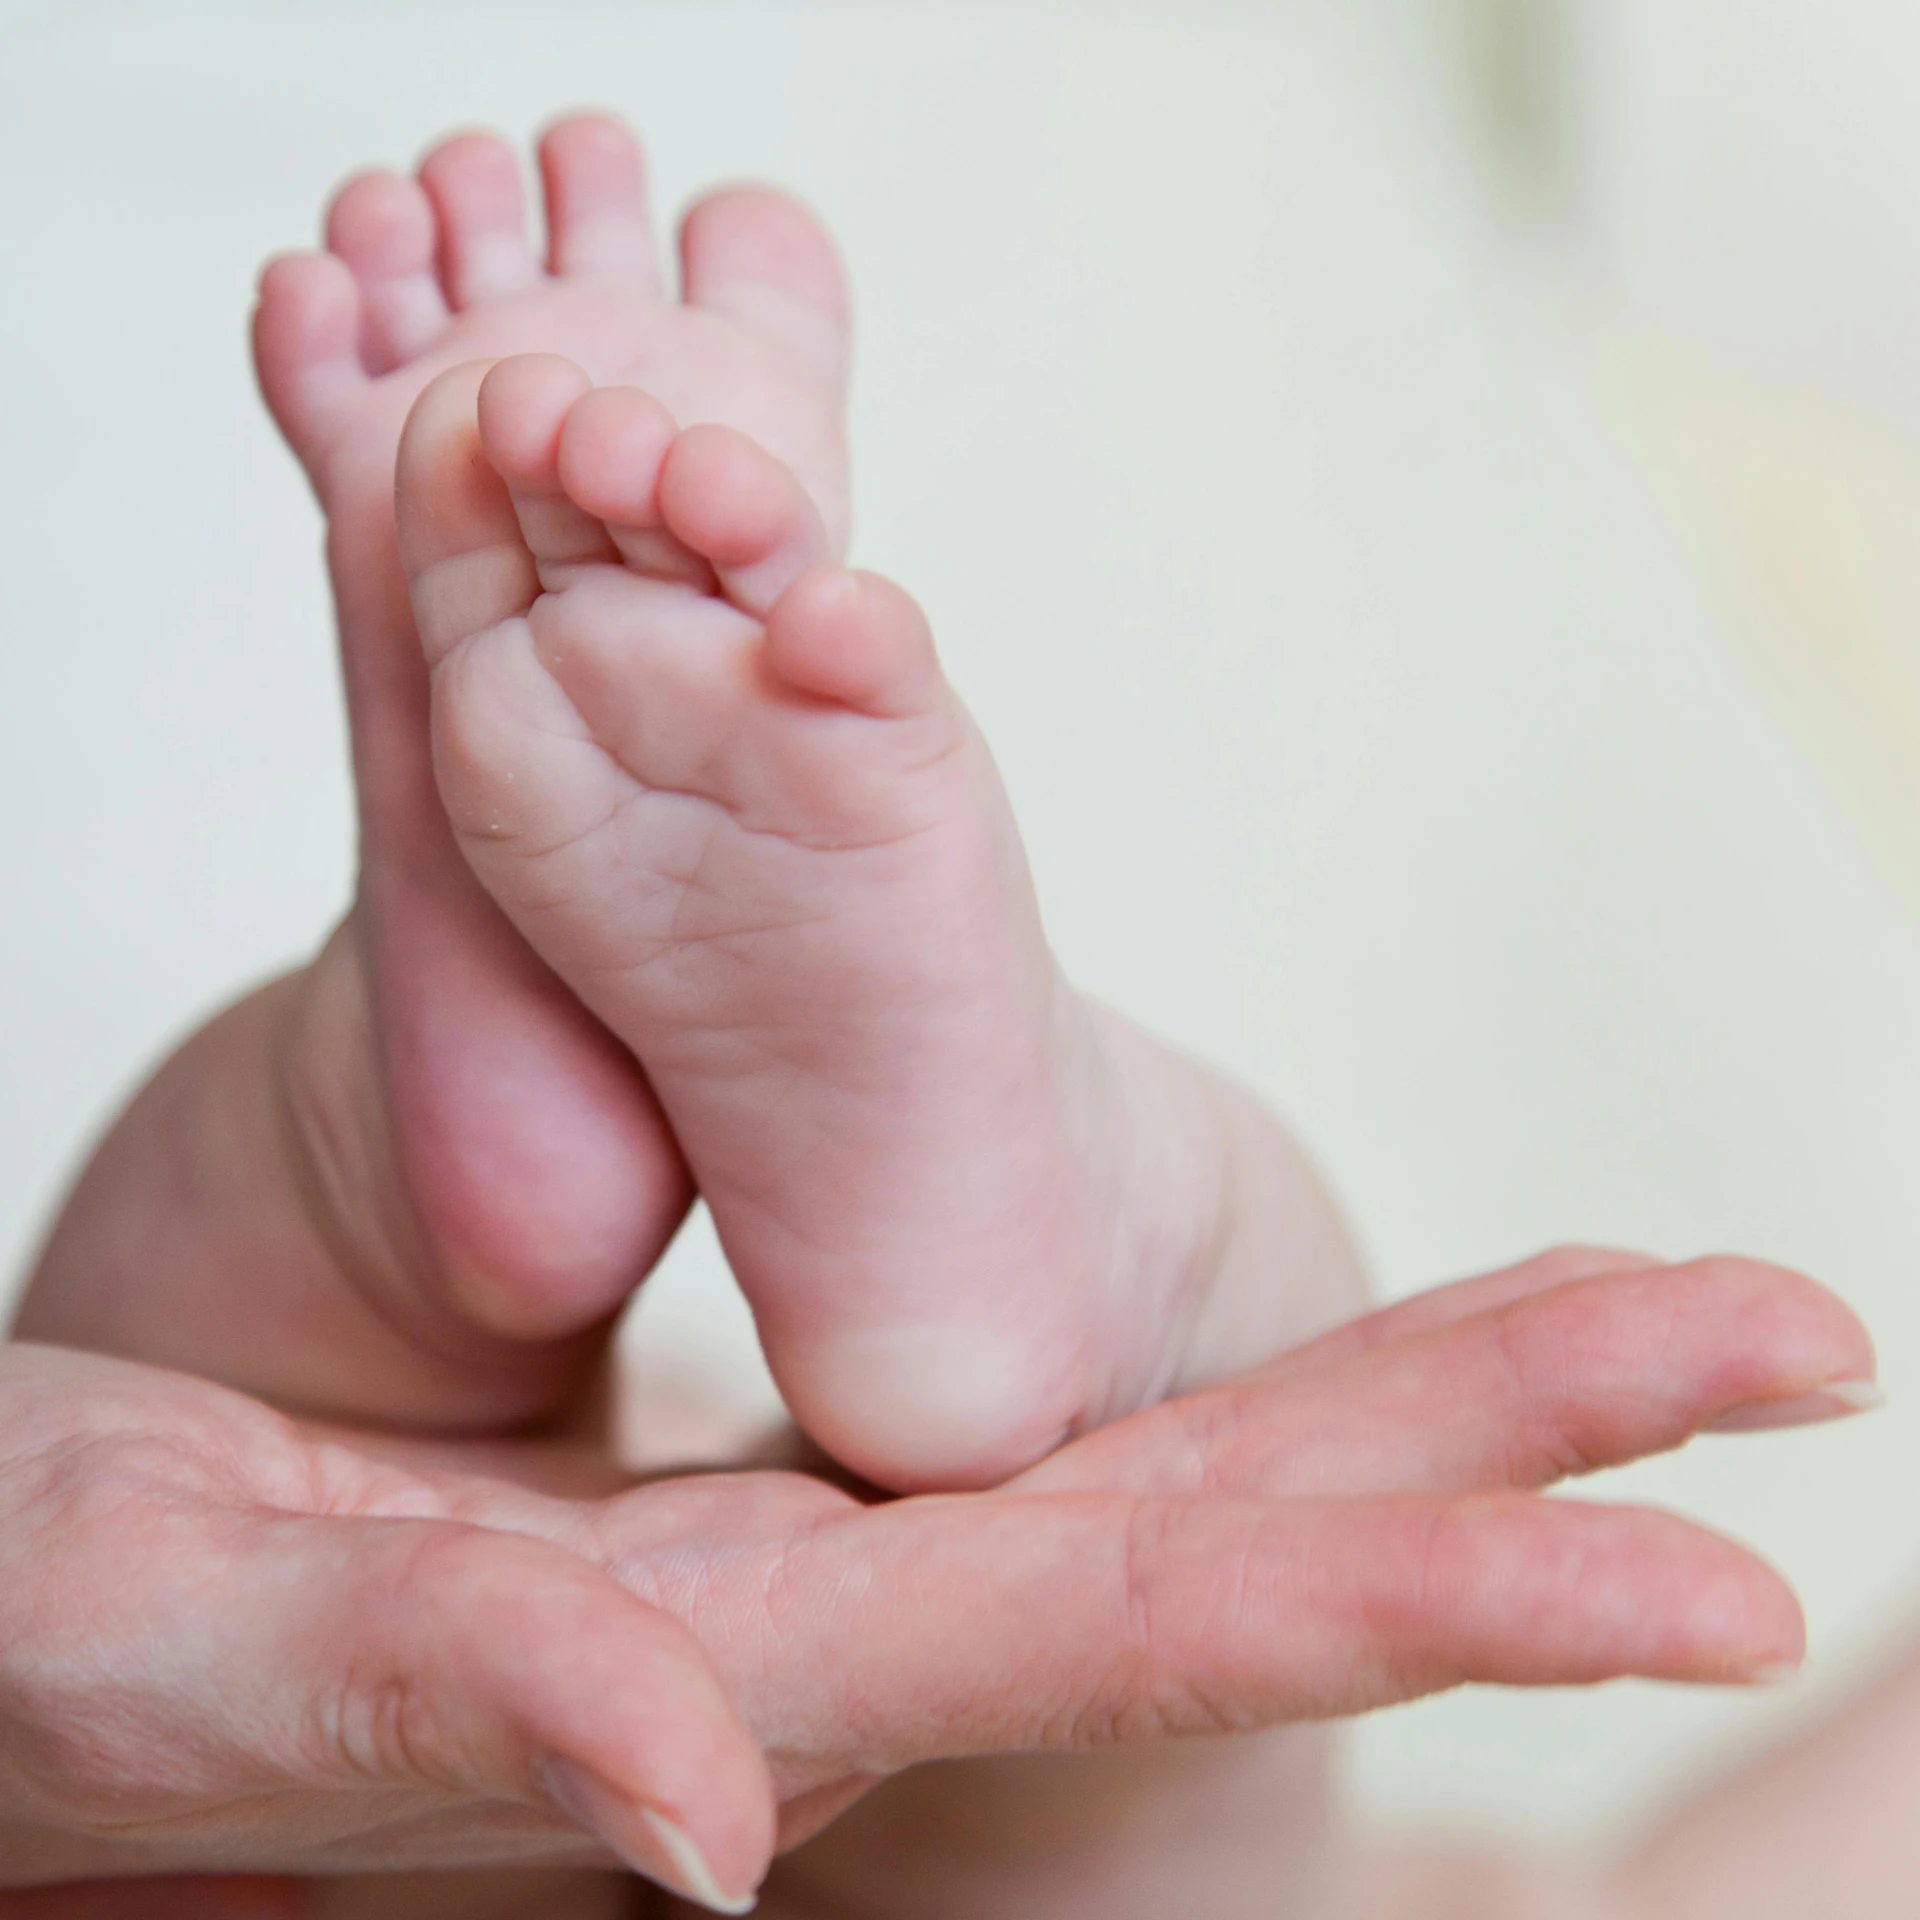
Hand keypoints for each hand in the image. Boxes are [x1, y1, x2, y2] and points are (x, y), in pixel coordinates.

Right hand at [3, 1248, 1871, 1915]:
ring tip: (1682, 1315)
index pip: (1157, 1615)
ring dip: (1452, 1391)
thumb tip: (710, 1809)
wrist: (18, 1632)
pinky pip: (1071, 1442)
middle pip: (1257, 1524)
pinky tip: (1423, 1381)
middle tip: (1804, 1337)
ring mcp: (820, 1560)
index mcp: (751, 1659)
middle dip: (1538, 1436)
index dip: (1441, 1587)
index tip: (1710, 1548)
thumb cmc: (64, 1648)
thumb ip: (459, 1710)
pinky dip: (1273, 1402)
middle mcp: (839, 1620)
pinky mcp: (762, 1507)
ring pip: (1203, 1469)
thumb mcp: (199, 1646)